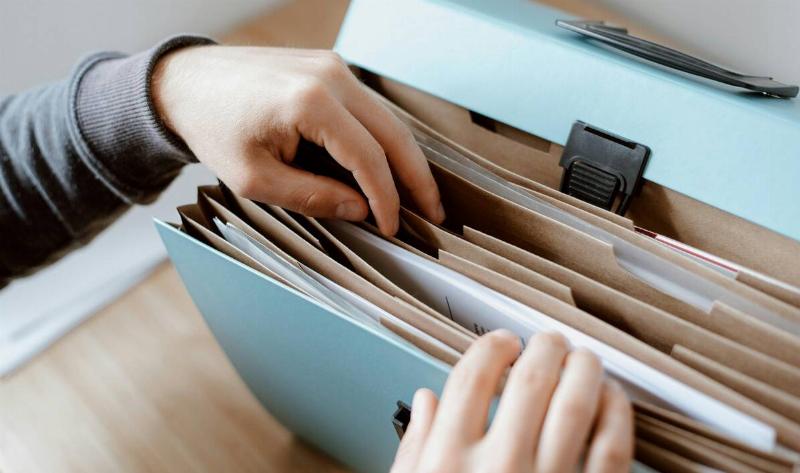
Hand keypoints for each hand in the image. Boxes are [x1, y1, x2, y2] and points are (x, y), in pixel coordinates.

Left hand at [151, 45, 444, 234]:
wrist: (185, 82)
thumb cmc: (213, 128)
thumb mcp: (255, 178)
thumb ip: (313, 196)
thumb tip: (361, 210)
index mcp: (311, 102)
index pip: (369, 158)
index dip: (386, 198)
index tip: (393, 227)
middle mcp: (331, 76)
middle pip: (394, 134)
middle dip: (417, 178)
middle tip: (434, 213)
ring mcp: (333, 67)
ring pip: (387, 119)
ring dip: (405, 158)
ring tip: (420, 195)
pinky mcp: (329, 68)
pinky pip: (368, 108)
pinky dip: (383, 140)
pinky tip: (390, 166)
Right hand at [391, 331, 633, 472]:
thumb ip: (417, 447)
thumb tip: (426, 400)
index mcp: (448, 462)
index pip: (472, 377)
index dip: (492, 347)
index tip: (502, 343)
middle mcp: (499, 467)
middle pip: (530, 379)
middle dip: (544, 348)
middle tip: (549, 342)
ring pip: (577, 402)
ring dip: (584, 368)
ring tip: (583, 359)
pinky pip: (613, 446)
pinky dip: (616, 413)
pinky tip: (611, 399)